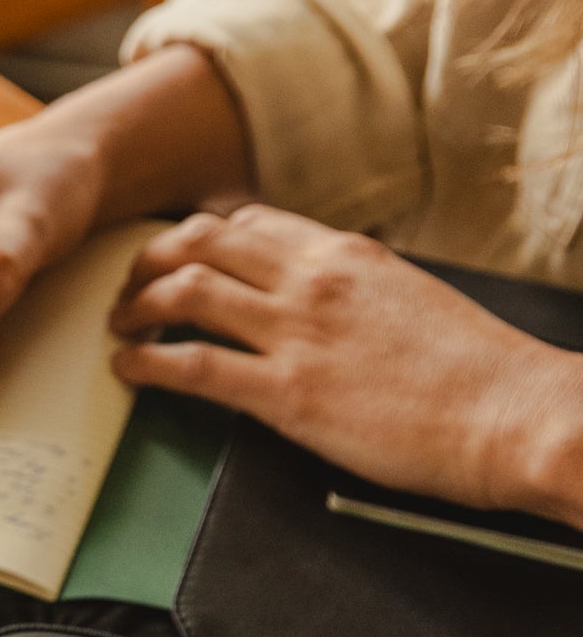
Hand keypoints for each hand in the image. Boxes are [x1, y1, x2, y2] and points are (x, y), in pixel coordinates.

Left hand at [110, 205, 582, 514]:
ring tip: (120, 325)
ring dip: (137, 307)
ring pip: (186, 293)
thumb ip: (354, 292)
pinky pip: (192, 367)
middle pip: (202, 242)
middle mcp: (314, 280)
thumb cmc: (477, 373)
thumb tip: (319, 302)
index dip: (199, 235)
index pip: (250, 222)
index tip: (175, 252)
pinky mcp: (286, 393)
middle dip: (151, 260)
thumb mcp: (409, 300)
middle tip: (130, 284)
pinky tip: (128, 371)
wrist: (516, 414)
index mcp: (347, 255)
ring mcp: (297, 333)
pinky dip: (146, 364)